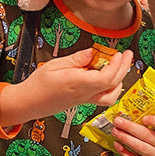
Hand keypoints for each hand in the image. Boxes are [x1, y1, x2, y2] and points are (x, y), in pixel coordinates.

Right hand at [0, 48, 132, 126]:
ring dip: (119, 81)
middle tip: (126, 55)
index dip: (116, 65)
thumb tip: (92, 53)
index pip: (106, 77)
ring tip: (119, 66)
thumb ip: (76, 59)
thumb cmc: (38, 84)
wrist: (28, 102)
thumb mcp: (54, 64)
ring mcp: (85, 100)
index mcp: (78, 83)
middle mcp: (84, 94)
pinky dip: (111, 89)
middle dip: (123, 68)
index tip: (118, 53)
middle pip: (112, 85)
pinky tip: (108, 78)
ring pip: (111, 96)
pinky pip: (103, 98)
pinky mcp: (82, 102)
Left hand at [111, 115, 154, 155]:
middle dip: (130, 128)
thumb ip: (145, 117)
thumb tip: (126, 108)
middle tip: (118, 121)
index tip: (144, 118)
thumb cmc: (154, 135)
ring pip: (141, 148)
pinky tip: (117, 144)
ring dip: (125, 139)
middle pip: (148, 136)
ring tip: (115, 131)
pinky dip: (124, 152)